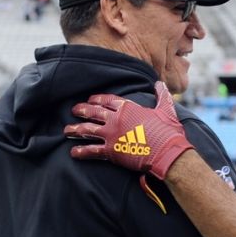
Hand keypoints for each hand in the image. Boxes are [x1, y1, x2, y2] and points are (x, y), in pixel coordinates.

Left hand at [64, 81, 194, 179]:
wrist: (167, 152)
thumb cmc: (168, 132)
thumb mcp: (166, 109)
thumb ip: (161, 95)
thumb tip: (160, 84)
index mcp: (128, 108)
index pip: (108, 100)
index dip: (98, 99)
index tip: (91, 99)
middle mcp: (116, 119)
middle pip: (94, 112)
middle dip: (82, 110)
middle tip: (74, 110)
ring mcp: (111, 134)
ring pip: (88, 129)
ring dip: (75, 129)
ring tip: (66, 130)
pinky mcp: (111, 151)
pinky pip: (92, 150)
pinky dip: (81, 151)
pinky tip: (73, 152)